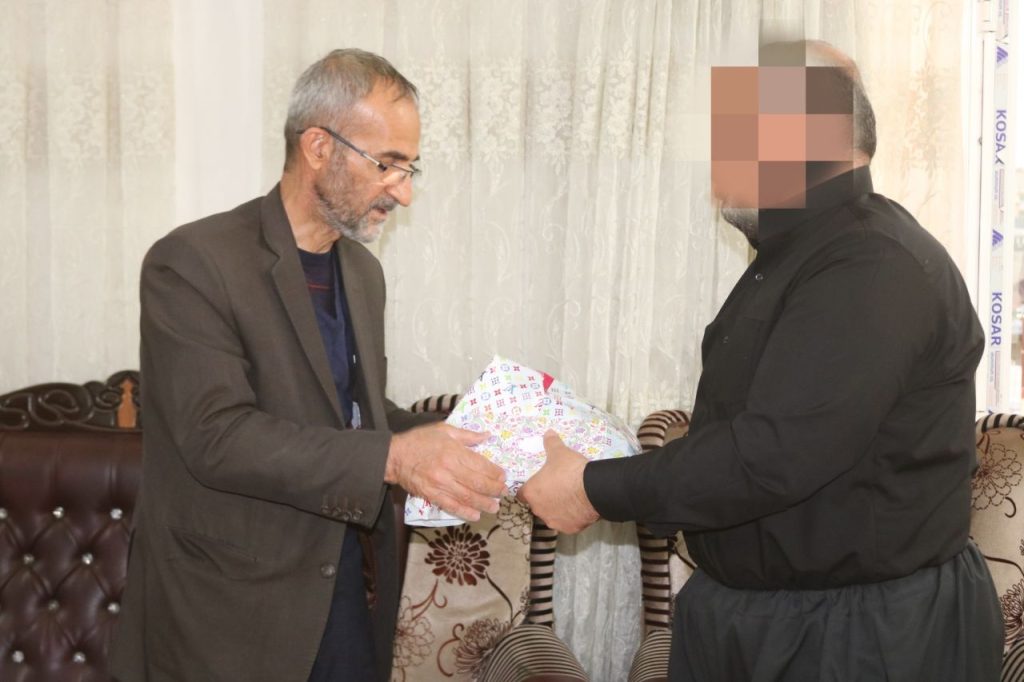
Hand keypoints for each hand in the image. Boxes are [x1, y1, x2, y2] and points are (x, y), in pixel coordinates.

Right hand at [385, 422, 505, 521]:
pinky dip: (464, 512)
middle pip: (477, 483)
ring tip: (494, 507)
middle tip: (504, 493)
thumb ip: (467, 435)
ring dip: (483, 504)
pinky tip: (475, 515)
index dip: (494, 473)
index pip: (480, 465)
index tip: (504, 476)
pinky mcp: (431, 495)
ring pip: (467, 497)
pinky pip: (451, 506)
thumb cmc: (420, 440)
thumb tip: (487, 436)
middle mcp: (448, 469)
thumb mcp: (444, 430)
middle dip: (493, 490)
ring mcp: (439, 484)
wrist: (394, 456)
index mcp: (453, 451)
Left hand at [518, 430, 599, 533]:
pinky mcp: (569, 529)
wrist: (593, 490)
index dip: (529, 489)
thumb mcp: (559, 452)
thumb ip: (551, 443)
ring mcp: (554, 521)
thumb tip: (548, 433)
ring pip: (551, 515)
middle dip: (544, 498)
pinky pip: (567, 523)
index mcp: (531, 493)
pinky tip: (578, 508)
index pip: (521, 494)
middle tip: (557, 488)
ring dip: (557, 509)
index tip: (537, 484)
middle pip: (537, 505)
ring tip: (569, 498)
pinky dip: (570, 517)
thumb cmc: (570, 470)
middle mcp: (539, 510)